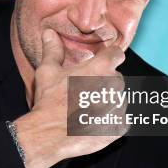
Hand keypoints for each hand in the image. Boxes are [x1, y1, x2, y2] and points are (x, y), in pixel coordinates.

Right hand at [14, 28, 125, 167]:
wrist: (50, 134)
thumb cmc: (49, 100)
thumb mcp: (48, 71)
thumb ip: (53, 50)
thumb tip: (50, 33)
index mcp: (101, 68)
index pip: (116, 54)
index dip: (108, 57)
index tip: (100, 62)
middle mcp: (115, 85)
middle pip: (115, 78)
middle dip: (103, 82)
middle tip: (83, 91)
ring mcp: (119, 107)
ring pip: (118, 99)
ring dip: (107, 102)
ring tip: (85, 109)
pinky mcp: (120, 126)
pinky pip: (119, 119)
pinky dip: (109, 121)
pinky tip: (92, 122)